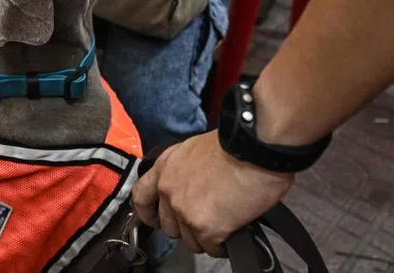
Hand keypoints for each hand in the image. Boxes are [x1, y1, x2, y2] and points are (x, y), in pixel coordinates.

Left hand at [132, 131, 294, 256]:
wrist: (252, 149)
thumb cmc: (232, 145)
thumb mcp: (194, 150)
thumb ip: (183, 171)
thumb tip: (191, 187)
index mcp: (164, 168)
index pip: (141, 197)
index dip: (148, 213)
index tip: (155, 220)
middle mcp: (168, 190)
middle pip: (168, 226)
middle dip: (185, 228)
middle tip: (204, 222)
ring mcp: (184, 211)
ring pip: (190, 241)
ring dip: (205, 238)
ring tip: (223, 226)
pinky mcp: (205, 228)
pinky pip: (211, 248)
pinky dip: (222, 246)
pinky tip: (232, 234)